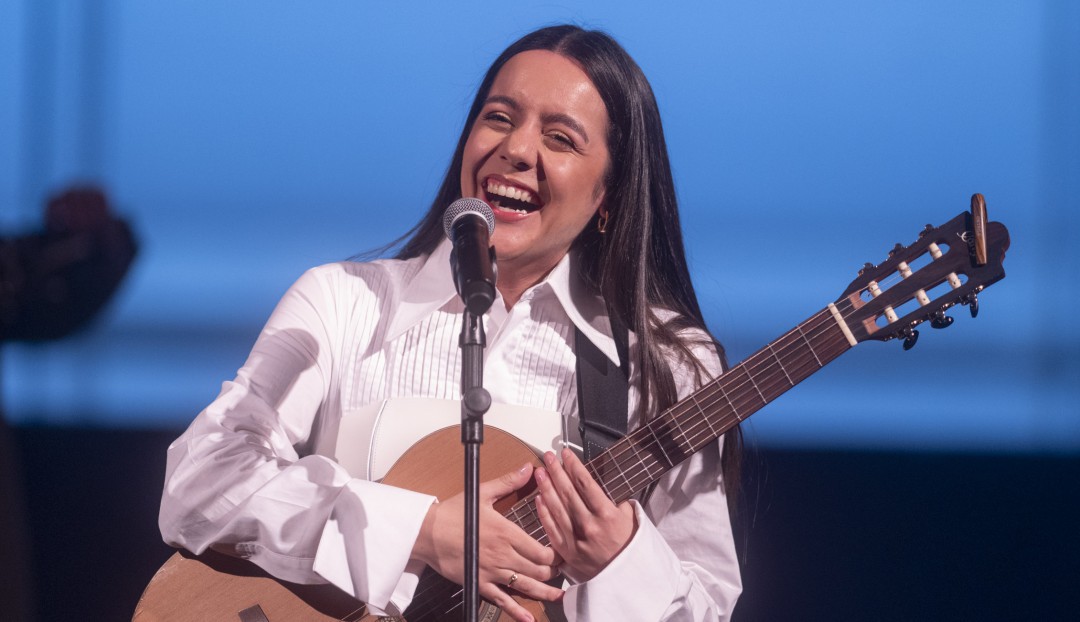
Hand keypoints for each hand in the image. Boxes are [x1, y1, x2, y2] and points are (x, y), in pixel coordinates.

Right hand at [412, 463, 563, 621]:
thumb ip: (509, 482)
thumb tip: (528, 468)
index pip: (541, 550)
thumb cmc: (453, 513)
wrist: (426, 533)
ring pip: (526, 586)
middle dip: (554, 572)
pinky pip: (501, 601)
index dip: (556, 554)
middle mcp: (502, 555)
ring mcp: (491, 572)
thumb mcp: (482, 493)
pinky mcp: (480, 584)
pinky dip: (516, 612)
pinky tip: (528, 619)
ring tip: (559, 595)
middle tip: (563, 570)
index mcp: (506, 533)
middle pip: (538, 570)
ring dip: (545, 592)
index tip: (563, 552)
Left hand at [534, 448, 635, 581]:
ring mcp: (576, 539)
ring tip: (539, 472)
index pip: (585, 483)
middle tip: (548, 457)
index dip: (573, 466)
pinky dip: (544, 513)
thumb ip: (614, 500)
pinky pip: (552, 529)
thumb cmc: (629, 546)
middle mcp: (590, 525)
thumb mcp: (630, 518)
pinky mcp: (567, 552)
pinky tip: (538, 498)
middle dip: (557, 472)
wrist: (627, 578)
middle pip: (568, 492)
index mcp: (607, 514)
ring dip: (546, 488)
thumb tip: (598, 487)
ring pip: (557, 508)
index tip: (565, 453)